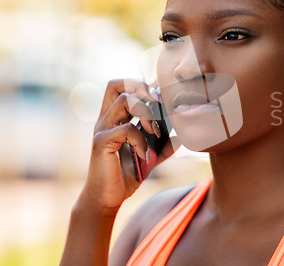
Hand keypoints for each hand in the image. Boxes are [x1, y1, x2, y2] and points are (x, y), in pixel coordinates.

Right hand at [79, 79, 173, 211]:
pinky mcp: (102, 143)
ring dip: (146, 112)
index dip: (142, 85)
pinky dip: (142, 140)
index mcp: (115, 118)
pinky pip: (126, 129)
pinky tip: (145, 155)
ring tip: (154, 131)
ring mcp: (102, 129)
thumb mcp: (149, 156)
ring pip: (124, 100)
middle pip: (116, 84)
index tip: (161, 98)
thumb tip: (181, 137)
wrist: (107, 198)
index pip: (122, 87)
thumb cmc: (126, 174)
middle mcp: (106, 119)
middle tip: (157, 103)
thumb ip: (163, 145)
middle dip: (141, 87)